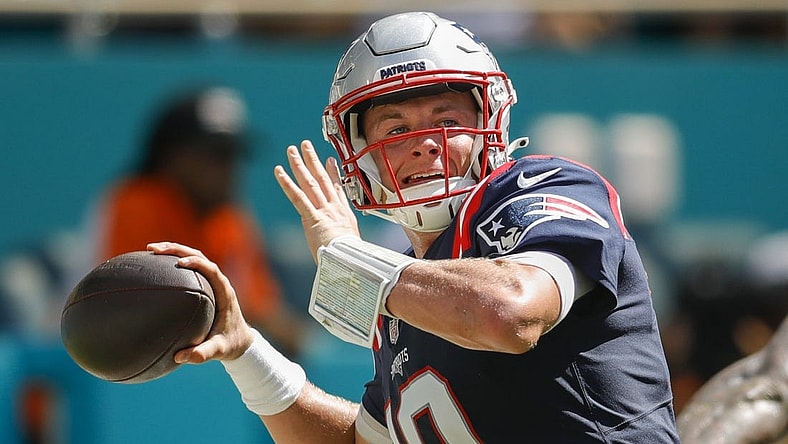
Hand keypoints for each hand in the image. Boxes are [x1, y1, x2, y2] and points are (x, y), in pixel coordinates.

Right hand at [147, 242, 255, 363]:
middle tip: (154, 249)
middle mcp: (218, 282)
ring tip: (149, 250)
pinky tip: (153, 267)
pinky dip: (172, 264)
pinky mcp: (204, 285)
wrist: (240, 341)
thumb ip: (203, 353)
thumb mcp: (219, 350)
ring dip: (173, 251)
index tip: (180, 263)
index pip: (213, 270)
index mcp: (225, 292)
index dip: (198, 263)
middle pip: (199, 256)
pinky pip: (188, 270)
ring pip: (193, 258)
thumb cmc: (230, 344)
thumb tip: (181, 357)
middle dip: (177, 250)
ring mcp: (211, 282)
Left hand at [274, 140, 359, 261]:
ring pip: (310, 182)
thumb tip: (347, 248)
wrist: (349, 261)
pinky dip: (287, 183)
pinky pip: (298, 196)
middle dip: (313, 160)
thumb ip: (347, 241)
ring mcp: (323, 211)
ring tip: (292, 151)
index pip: (337, 189)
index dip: (333, 173)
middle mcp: (334, 209)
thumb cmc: (351, 259)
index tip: (330, 160)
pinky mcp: (312, 217)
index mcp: (344, 216)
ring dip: (299, 165)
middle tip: (306, 146)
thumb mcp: (353, 247)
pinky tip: (279, 171)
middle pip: (322, 179)